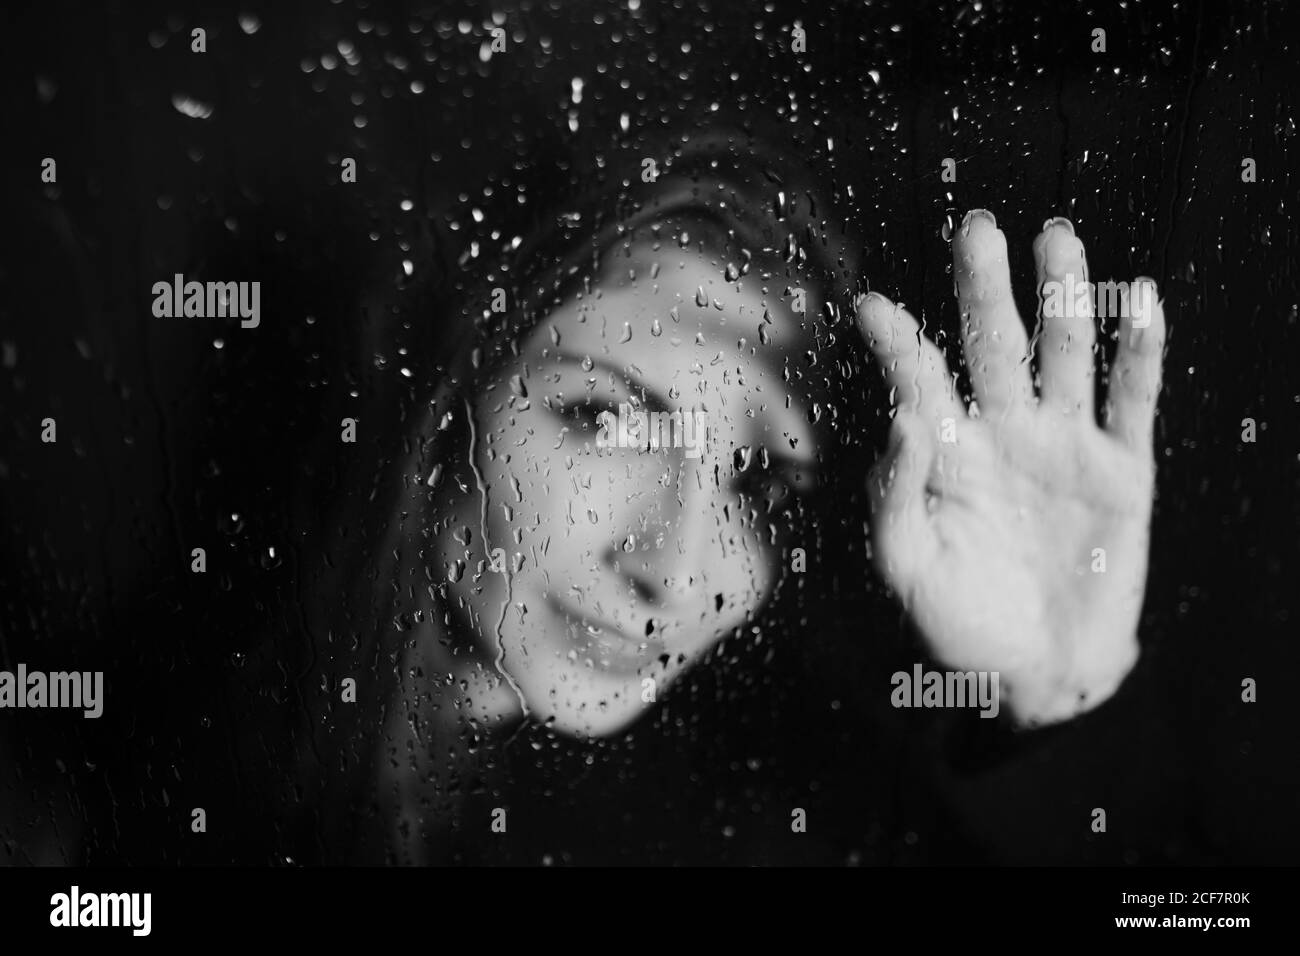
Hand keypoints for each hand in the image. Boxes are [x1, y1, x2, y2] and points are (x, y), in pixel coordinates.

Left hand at [856, 211, 1165, 726]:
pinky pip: (1131, 398)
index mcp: (947, 451)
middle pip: (995, 347)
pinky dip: (1138, 352)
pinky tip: (1138, 300)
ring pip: (1064, 354)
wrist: (1036, 672)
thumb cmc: (957, 620)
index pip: (921, 381)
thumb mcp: (907, 564)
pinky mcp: (1121, 466)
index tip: (872, 307)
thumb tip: (900, 416)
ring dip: (1062, 298)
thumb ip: (895, 492)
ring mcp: (1064, 444)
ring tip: (1055, 237)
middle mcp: (1004, 433)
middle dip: (985, 290)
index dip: (900, 344)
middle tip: (976, 229)